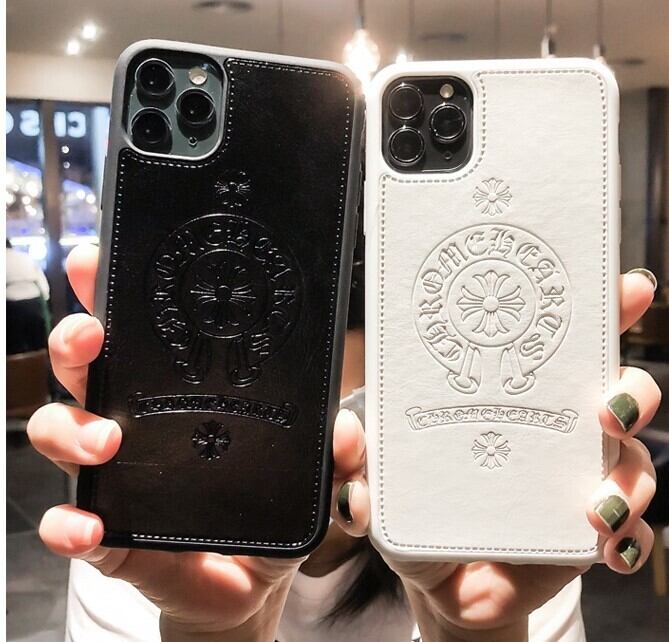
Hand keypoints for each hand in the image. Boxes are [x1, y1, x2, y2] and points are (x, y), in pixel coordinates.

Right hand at [28, 244, 353, 641]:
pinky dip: (68, 522)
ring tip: (106, 439)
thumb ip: (336, 452)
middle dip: (76, 340)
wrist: (249, 579)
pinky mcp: (109, 531)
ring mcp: (116, 475)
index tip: (100, 264)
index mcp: (179, 395)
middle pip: (86, 368)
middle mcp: (138, 423)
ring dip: (68, 427)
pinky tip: (87, 524)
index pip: (140, 335)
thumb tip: (345, 431)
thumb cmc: (266, 508)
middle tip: (93, 335)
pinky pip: (70, 521)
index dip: (112, 295)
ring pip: (61, 431)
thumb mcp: (310, 472)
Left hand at [332, 269, 660, 641]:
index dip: (598, 308)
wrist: (437, 578)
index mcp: (506, 395)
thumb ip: (355, 459)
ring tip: (598, 503)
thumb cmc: (413, 510)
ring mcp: (574, 477)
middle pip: (615, 390)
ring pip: (631, 458)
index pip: (557, 341)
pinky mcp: (587, 530)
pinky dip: (628, 533)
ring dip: (630, 475)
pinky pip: (628, 526)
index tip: (624, 287)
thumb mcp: (377, 479)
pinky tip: (607, 544)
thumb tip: (345, 430)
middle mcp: (551, 426)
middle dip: (630, 388)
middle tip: (608, 407)